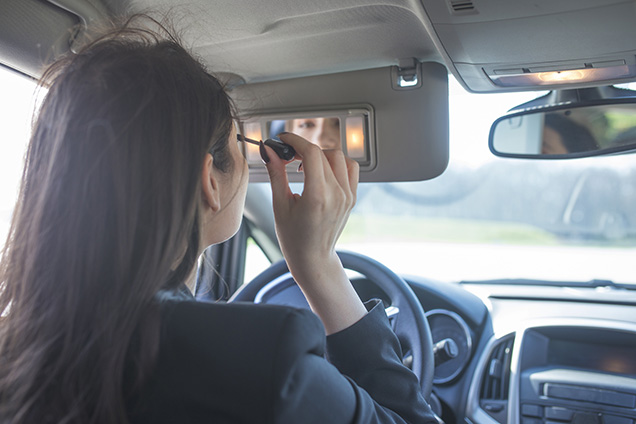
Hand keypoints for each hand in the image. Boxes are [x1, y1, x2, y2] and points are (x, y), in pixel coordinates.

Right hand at [264, 133, 366, 333]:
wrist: (313, 258)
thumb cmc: (294, 238)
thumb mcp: (279, 206)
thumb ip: (276, 174)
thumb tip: (269, 151)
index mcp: (317, 196)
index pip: (311, 152)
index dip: (295, 141)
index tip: (283, 140)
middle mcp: (336, 194)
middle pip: (323, 152)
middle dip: (303, 148)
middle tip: (288, 155)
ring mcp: (347, 195)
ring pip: (339, 157)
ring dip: (321, 154)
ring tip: (305, 166)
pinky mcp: (352, 197)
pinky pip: (350, 168)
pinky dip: (336, 163)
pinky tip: (321, 172)